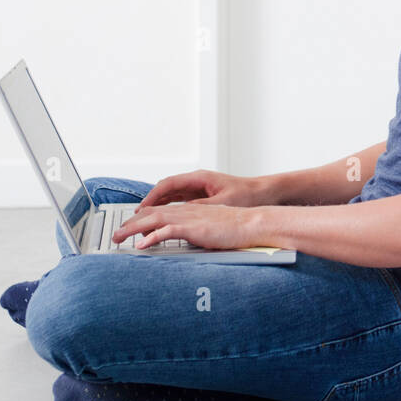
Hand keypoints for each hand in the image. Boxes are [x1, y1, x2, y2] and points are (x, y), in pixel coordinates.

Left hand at [111, 200, 262, 252]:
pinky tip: (141, 246)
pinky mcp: (194, 228)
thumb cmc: (237, 229)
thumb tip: (187, 241)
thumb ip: (196, 233)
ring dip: (133, 229)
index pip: (160, 211)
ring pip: (154, 220)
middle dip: (131, 223)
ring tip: (119, 238)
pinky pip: (167, 231)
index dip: (142, 218)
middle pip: (151, 213)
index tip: (129, 226)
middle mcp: (186, 211)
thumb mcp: (211, 229)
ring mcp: (189, 218)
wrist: (252, 224)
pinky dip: (151, 237)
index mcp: (190, 210)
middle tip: (116, 233)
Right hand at [137, 169, 265, 211]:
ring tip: (142, 221)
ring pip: (171, 197)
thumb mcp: (223, 203)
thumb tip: (180, 213)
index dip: (152, 197)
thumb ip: (201, 208)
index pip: (168, 185)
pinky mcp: (203, 198)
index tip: (141, 209)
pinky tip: (161, 222)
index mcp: (199, 178)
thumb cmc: (248, 196)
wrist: (264, 193)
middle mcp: (196, 181)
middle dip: (150, 203)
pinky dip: (168, 211)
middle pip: (166, 190)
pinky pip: (180, 203)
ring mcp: (199, 189)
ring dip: (157, 208)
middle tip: (135, 218)